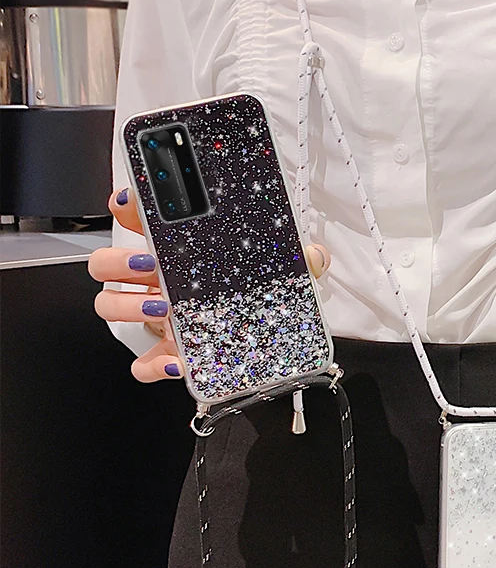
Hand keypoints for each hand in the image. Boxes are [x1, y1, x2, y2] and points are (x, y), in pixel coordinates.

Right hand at [88, 187, 331, 382]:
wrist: (263, 347)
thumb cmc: (259, 299)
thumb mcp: (282, 274)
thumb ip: (299, 259)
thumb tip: (315, 254)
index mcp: (181, 255)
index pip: (142, 222)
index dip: (128, 208)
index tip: (130, 202)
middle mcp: (160, 284)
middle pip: (109, 264)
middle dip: (118, 260)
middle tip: (147, 263)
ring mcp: (157, 320)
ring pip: (112, 306)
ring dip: (128, 306)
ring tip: (162, 310)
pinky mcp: (165, 355)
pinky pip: (142, 364)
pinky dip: (152, 365)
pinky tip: (177, 360)